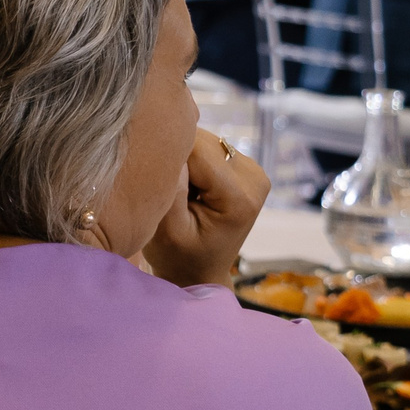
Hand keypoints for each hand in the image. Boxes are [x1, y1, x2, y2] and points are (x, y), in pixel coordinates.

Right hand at [143, 128, 268, 288]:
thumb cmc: (178, 256)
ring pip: (203, 140)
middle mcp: (255, 178)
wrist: (199, 269)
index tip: (154, 182)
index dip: (167, 158)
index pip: (196, 150)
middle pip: (201, 141)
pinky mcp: (245, 166)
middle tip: (166, 190)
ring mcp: (253, 170)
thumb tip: (170, 143)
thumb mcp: (166, 228)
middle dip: (177, 158)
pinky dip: (191, 160)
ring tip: (178, 190)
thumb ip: (170, 186)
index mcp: (240, 198)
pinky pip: (208, 147)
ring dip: (183, 158)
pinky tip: (188, 184)